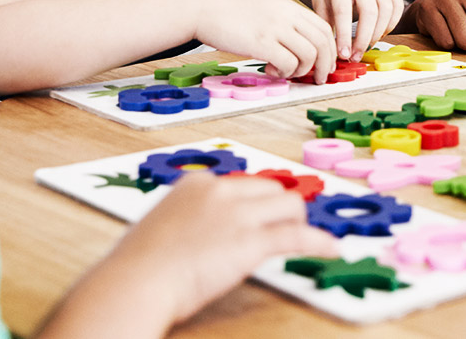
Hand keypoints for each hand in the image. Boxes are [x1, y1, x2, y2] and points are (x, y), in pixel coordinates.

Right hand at [106, 172, 338, 325]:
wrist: (134, 282)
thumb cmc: (137, 267)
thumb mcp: (162, 229)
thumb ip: (188, 222)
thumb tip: (202, 234)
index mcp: (195, 184)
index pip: (241, 183)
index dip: (256, 201)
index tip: (262, 213)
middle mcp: (220, 191)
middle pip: (270, 189)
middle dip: (279, 208)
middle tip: (285, 226)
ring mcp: (238, 214)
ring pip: (289, 205)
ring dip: (299, 221)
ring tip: (304, 237)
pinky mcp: (251, 241)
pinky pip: (297, 237)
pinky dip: (318, 242)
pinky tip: (330, 249)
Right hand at [196, 0, 336, 81]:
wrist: (204, 7)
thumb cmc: (231, 12)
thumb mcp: (265, 9)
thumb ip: (283, 22)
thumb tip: (297, 44)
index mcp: (290, 8)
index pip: (324, 28)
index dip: (329, 49)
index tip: (325, 63)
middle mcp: (287, 16)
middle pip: (323, 42)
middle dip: (324, 65)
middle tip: (317, 78)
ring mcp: (275, 29)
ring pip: (310, 54)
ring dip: (303, 70)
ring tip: (287, 73)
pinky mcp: (261, 43)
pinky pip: (288, 63)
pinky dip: (285, 73)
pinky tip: (272, 71)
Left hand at [309, 0, 404, 59]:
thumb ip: (325, 21)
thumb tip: (329, 51)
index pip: (343, 11)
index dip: (345, 35)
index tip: (343, 55)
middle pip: (369, 12)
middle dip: (364, 39)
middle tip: (355, 57)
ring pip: (386, 10)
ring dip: (378, 34)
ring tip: (366, 47)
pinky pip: (397, 6)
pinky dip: (391, 24)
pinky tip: (379, 34)